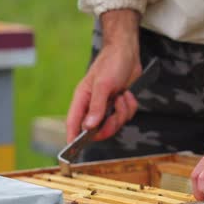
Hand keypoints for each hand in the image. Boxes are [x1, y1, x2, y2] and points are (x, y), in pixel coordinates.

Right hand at [66, 10, 140, 142]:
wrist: (127, 52)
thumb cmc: (111, 63)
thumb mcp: (103, 85)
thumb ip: (96, 107)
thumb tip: (88, 126)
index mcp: (82, 100)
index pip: (73, 123)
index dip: (73, 138)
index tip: (73, 151)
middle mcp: (93, 105)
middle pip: (98, 130)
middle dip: (111, 123)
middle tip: (116, 110)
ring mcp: (107, 106)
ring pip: (115, 124)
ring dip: (123, 111)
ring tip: (122, 96)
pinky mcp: (119, 105)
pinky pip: (127, 116)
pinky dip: (130, 106)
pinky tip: (127, 93)